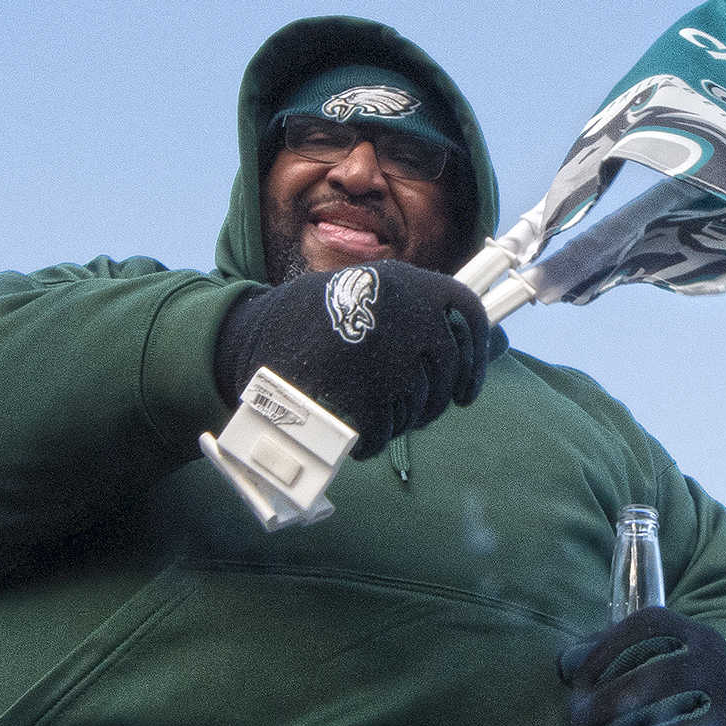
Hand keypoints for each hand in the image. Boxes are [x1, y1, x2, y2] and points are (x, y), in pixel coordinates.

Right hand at [213, 261, 489, 457]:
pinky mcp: (369, 399)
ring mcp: (390, 360)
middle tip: (412, 408)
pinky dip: (373, 440)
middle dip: (434, 400)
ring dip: (399, 419)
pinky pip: (388, 433)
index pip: (469, 314)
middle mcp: (407, 318)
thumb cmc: (306, 320)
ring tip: (366, 409)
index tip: (468, 388)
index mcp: (407, 284)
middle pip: (448, 374)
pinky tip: (352, 430)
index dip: (477, 356)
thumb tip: (475, 345)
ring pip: (420, 408)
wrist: (248, 338)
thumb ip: (412, 314)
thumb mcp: (363, 295)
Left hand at [561, 607, 725, 725]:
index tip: (579, 686)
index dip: (601, 658)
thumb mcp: (664, 659)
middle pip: (651, 684)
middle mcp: (722, 673)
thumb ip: (611, 654)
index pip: (646, 631)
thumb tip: (566, 666)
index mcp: (699, 639)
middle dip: (601, 709)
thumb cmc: (689, 693)